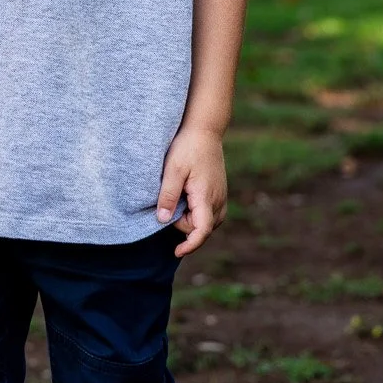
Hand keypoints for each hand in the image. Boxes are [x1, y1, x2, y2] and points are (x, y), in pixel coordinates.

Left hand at [156, 123, 227, 257]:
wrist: (204, 130)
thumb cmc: (187, 147)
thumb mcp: (172, 170)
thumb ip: (168, 195)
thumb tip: (162, 220)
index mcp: (206, 196)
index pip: (202, 231)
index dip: (190, 245)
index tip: (176, 252)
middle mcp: (218, 200)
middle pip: (202, 228)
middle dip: (183, 226)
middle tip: (168, 204)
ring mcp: (221, 196)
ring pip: (207, 222)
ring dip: (190, 220)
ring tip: (176, 200)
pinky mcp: (219, 192)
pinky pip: (210, 213)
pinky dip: (197, 214)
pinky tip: (184, 200)